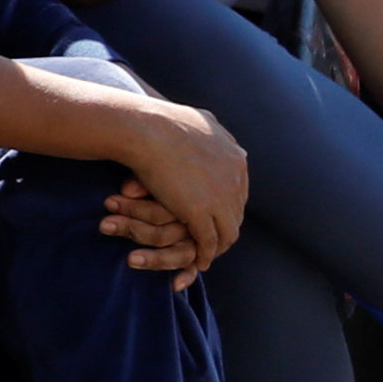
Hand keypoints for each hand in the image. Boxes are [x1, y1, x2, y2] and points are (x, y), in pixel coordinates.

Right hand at [108, 100, 246, 284]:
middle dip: (224, 226)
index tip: (211, 213)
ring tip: (205, 253)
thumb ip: (208, 130)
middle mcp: (236, 177)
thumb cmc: (158, 122)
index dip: (224, 204)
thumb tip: (207, 124)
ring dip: (218, 245)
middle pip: (236, 212)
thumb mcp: (196, 120)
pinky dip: (205, 255)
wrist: (144, 128)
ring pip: (228, 232)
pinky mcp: (202, 213)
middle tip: (209, 238)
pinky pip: (209, 242)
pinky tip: (198, 261)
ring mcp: (221, 197)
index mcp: (235, 157)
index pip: (237, 189)